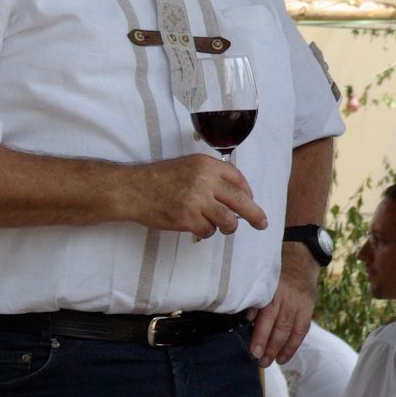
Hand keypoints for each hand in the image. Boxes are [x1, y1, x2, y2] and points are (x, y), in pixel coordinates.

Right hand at [127, 154, 267, 237]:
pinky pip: (208, 230)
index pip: (238, 179)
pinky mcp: (186, 218)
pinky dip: (207, 231)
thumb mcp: (189, 165)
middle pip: (241, 200)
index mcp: (207, 165)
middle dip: (255, 214)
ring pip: (228, 220)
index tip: (250, 200)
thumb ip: (212, 175)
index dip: (247, 192)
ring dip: (229, 227)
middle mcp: (205, 181)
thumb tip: (237, 193)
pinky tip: (199, 227)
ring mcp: (196, 201)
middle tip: (262, 223)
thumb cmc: (161, 178)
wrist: (133, 189)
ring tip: (226, 227)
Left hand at [246, 243, 318, 365]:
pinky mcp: (309, 307)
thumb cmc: (274, 275)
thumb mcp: (262, 281)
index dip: (261, 336)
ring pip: (293, 330)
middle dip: (271, 347)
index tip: (254, 352)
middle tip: (262, 363)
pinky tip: (286, 355)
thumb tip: (247, 321)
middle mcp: (288, 299)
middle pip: (281, 326)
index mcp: (273, 292)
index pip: (268, 317)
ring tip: (274, 362)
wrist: (300, 261)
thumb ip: (255, 301)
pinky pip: (303, 328)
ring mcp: (301, 304)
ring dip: (283, 349)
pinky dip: (295, 343)